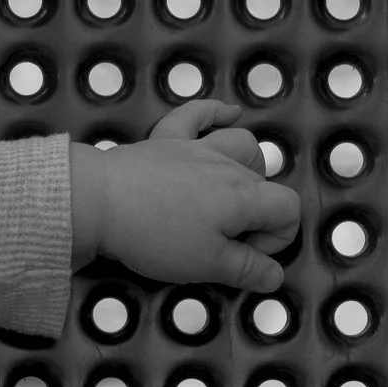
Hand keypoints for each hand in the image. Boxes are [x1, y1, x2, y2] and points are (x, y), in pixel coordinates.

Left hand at [70, 99, 300, 291]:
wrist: (98, 200)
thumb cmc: (156, 235)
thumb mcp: (208, 264)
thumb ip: (248, 270)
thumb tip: (275, 274)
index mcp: (244, 197)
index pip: (289, 208)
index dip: (277, 237)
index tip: (243, 256)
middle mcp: (226, 165)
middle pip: (264, 181)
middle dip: (257, 213)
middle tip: (223, 238)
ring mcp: (193, 147)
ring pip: (239, 144)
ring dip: (248, 165)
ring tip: (234, 190)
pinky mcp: (162, 139)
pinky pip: (193, 115)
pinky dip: (213, 112)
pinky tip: (229, 113)